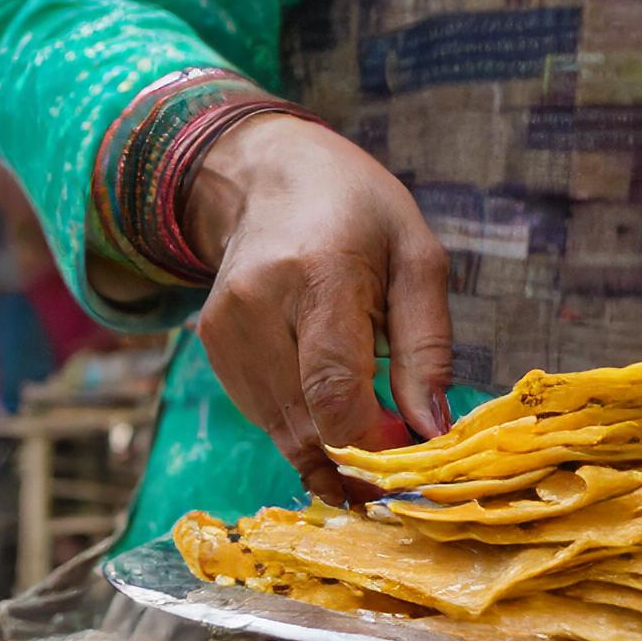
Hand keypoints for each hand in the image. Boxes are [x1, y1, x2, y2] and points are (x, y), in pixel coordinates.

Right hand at [181, 115, 453, 502]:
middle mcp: (257, 305)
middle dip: (357, 454)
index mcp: (319, 274)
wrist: (266, 178)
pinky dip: (302, 424)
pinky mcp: (212, 347)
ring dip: (330, 445)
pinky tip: (326, 400)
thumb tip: (430, 432)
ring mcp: (224, 330)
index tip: (408, 456)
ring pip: (282, 430)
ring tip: (369, 428)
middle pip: (306, 421)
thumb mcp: (418, 260)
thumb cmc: (358, 214)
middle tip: (398, 462)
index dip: (371, 441)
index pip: (333, 388)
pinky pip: (264, 414)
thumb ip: (429, 348)